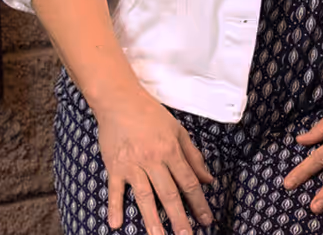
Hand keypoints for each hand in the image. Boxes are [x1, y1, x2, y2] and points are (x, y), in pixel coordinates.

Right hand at [93, 86, 213, 234]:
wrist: (121, 101)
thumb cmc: (152, 115)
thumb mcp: (178, 131)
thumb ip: (193, 157)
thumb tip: (208, 179)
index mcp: (171, 151)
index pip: (189, 182)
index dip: (199, 203)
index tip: (207, 220)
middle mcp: (153, 160)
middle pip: (169, 194)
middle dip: (179, 219)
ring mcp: (132, 165)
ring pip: (145, 197)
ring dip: (152, 220)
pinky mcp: (114, 167)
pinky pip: (115, 190)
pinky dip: (115, 207)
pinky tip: (116, 224)